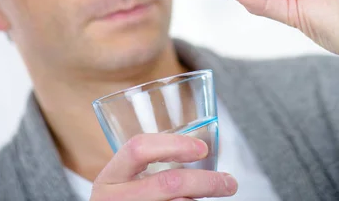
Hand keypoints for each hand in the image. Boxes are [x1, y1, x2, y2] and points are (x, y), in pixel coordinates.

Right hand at [90, 133, 237, 200]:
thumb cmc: (125, 200)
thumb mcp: (125, 181)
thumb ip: (150, 166)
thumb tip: (201, 152)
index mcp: (110, 177)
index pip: (139, 149)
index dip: (174, 144)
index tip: (202, 148)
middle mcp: (115, 200)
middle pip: (168, 183)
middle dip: (206, 181)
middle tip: (228, 182)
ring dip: (202, 199)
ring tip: (219, 193)